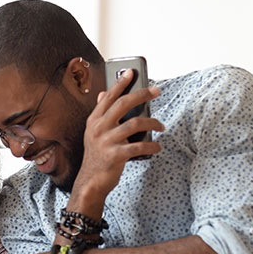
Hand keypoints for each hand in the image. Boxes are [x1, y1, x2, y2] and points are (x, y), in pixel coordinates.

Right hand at [72, 70, 164, 205]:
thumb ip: (100, 114)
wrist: (91, 182)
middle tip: (156, 91)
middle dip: (141, 95)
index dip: (120, 83)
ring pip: (134, 123)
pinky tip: (157, 147)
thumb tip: (102, 94)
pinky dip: (151, 146)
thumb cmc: (97, 155)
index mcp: (94, 121)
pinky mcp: (115, 156)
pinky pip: (139, 146)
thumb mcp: (94, 133)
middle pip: (123, 104)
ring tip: (161, 126)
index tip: (132, 71)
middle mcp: (98, 128)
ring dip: (152, 122)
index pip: (108, 96)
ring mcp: (106, 142)